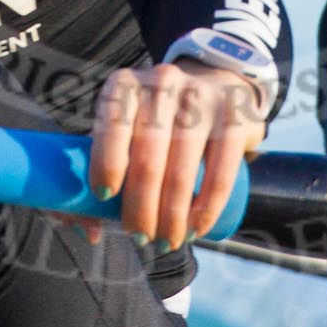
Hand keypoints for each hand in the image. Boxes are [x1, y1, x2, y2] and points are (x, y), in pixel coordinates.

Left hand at [88, 60, 265, 251]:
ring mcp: (202, 100)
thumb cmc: (157, 116)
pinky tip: (196, 229)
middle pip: (146, 161)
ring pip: (181, 174)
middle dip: (140, 210)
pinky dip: (205, 211)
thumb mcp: (125, 124)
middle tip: (139, 236)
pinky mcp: (234, 119)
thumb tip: (92, 230)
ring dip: (171, 220)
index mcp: (126, 86)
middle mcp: (163, 85)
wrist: (215, 84)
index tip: (106, 198)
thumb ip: (98, 172)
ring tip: (165, 241)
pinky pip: (219, 176)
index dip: (106, 167)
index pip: (111, 128)